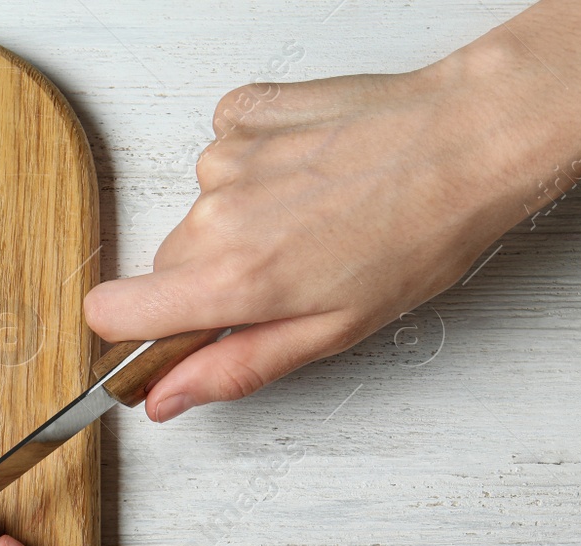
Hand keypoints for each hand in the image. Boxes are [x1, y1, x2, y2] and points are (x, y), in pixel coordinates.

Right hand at [84, 2, 580, 421]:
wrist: (472, 137)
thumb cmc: (423, 232)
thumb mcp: (333, 332)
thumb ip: (233, 367)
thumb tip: (167, 397)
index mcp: (232, 280)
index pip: (109, 311)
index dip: (129, 330)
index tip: (165, 333)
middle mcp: (216, 214)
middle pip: (165, 264)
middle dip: (210, 278)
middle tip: (286, 275)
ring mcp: (227, 157)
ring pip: (201, 210)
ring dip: (243, 219)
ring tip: (314, 216)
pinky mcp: (243, 113)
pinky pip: (223, 152)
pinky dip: (257, 165)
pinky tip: (308, 172)